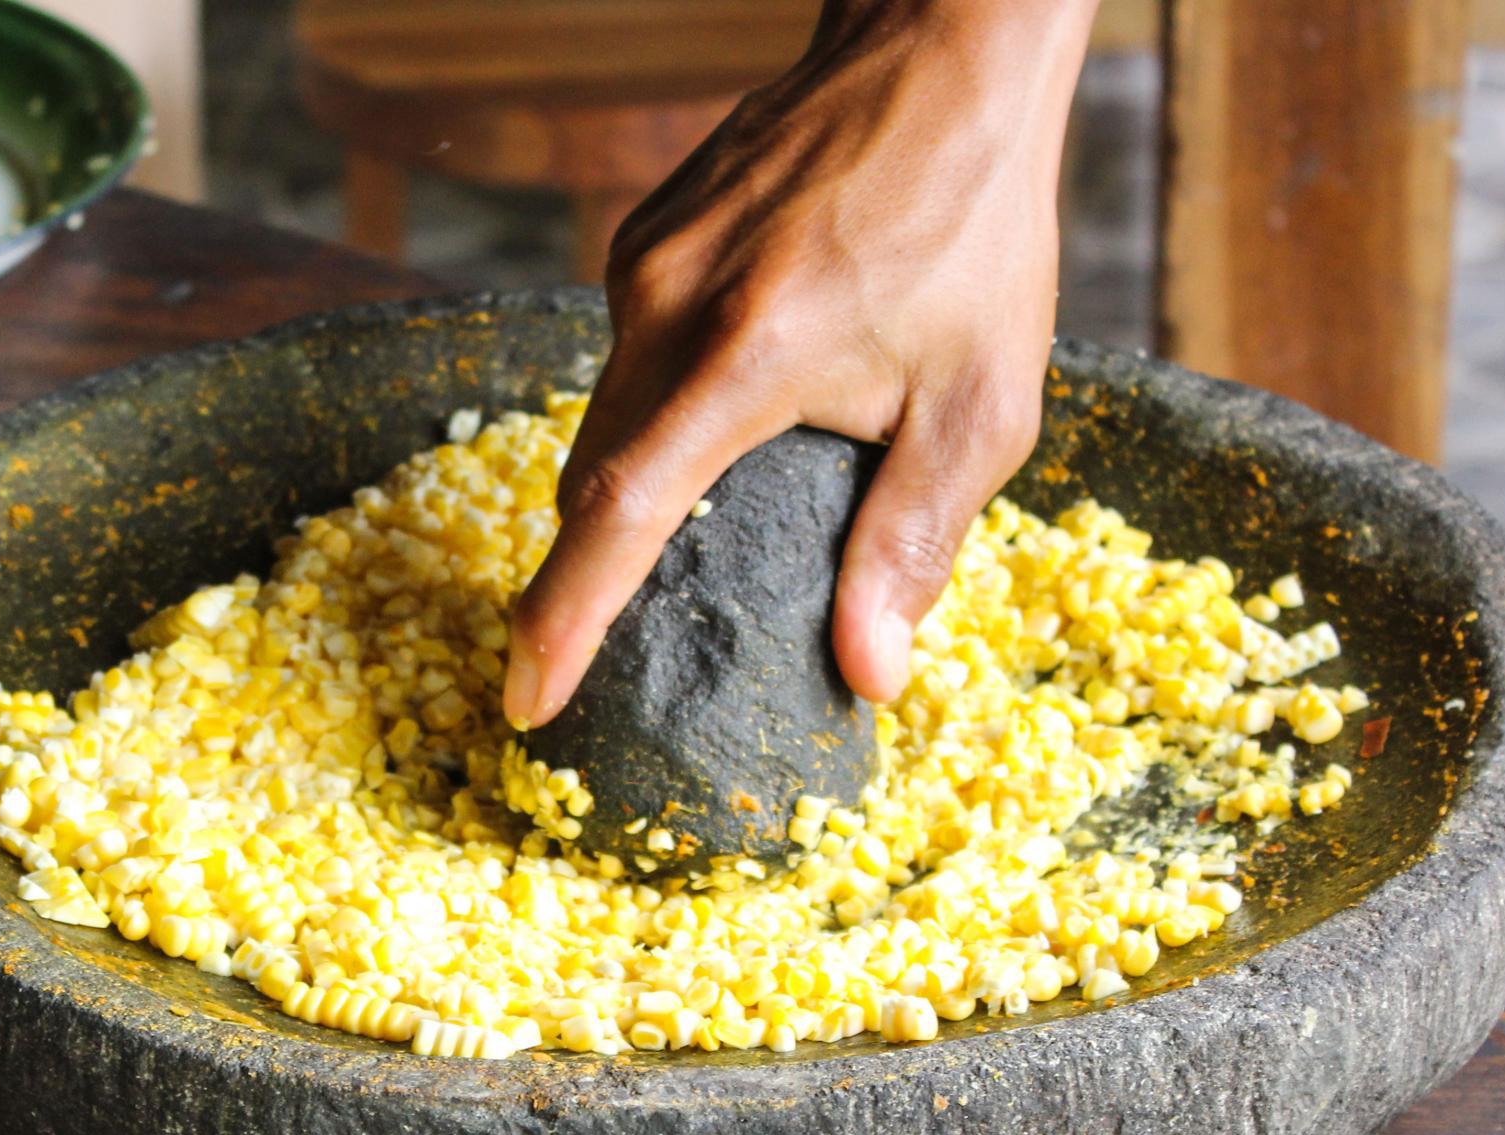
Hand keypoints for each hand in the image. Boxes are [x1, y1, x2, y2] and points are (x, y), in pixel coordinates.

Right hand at [503, 0, 1096, 727]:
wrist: (941, 59)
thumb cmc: (974, 229)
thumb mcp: (979, 404)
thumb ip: (913, 540)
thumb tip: (871, 670)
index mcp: (743, 358)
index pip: (617, 515)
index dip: (562, 621)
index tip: (524, 700)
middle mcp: (665, 306)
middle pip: (592, 477)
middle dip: (589, 576)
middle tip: (605, 655)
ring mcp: (641, 264)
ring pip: (606, 417)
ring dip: (636, 486)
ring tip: (696, 531)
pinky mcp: (641, 237)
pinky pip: (626, 357)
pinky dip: (659, 410)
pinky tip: (729, 412)